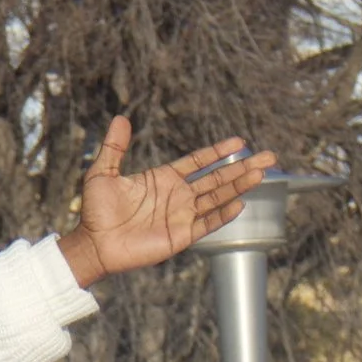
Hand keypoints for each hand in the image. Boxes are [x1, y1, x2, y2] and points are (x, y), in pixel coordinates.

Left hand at [60, 119, 277, 287]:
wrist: (93, 244)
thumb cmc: (96, 211)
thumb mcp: (102, 173)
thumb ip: (114, 147)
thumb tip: (121, 118)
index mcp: (164, 179)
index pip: (199, 162)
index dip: (219, 152)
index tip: (240, 142)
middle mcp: (178, 196)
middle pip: (217, 178)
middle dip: (242, 167)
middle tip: (269, 157)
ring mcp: (181, 216)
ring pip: (217, 198)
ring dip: (239, 187)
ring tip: (261, 174)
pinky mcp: (180, 236)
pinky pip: (207, 224)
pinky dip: (222, 215)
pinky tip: (239, 204)